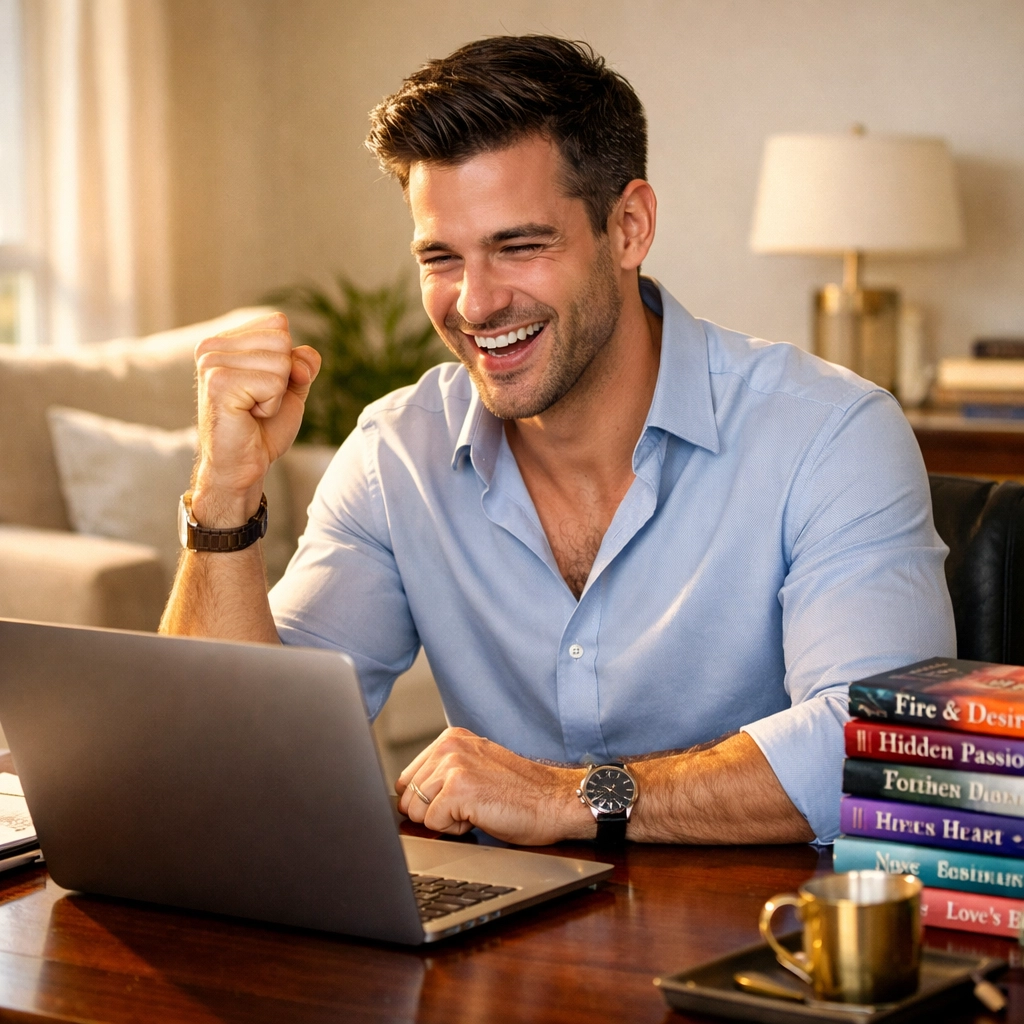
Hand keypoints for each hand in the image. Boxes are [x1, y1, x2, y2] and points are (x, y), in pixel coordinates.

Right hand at [192, 312, 320, 525]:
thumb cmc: (262, 428)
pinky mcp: (218, 383)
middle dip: (283, 377)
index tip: (265, 387)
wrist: (243, 465)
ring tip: (252, 410)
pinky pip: (273, 383)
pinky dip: (271, 405)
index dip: (287, 359)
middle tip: (258, 402)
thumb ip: (302, 362)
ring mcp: (211, 363)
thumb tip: (304, 357)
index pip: (277, 324)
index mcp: (223, 341)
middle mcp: (211, 346)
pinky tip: (249, 416)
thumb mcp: (290, 388)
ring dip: (276, 394)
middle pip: (281, 340)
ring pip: (280, 363)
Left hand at [395, 727, 594, 844]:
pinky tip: (481, 816)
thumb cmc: (519, 793)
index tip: (456, 801)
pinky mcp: (458, 789)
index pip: (406, 780)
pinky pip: (434, 824)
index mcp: (450, 739)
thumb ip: (442, 773)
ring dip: (446, 821)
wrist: (553, 801)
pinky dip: (456, 829)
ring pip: (418, 812)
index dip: (427, 802)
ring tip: (477, 809)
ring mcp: (453, 765)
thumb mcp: (475, 768)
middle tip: (471, 805)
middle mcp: (449, 746)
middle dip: (434, 812)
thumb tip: (405, 797)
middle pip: (407, 798)